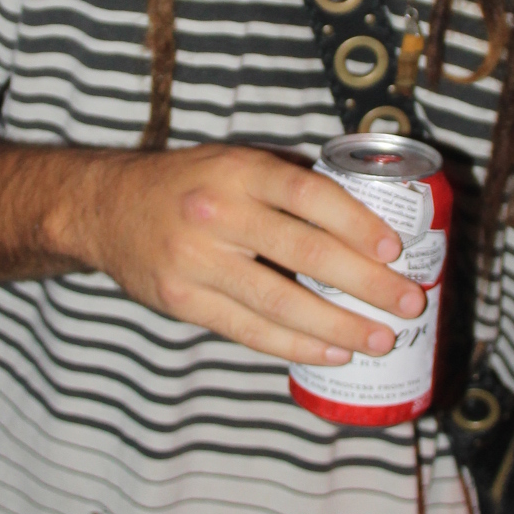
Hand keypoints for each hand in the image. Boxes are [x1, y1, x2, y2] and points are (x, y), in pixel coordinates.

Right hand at [70, 144, 428, 364]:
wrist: (104, 208)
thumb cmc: (186, 185)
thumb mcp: (232, 162)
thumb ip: (287, 185)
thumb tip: (364, 218)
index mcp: (239, 171)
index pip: (310, 196)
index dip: (358, 224)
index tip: (396, 250)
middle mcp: (218, 214)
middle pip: (305, 253)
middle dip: (366, 283)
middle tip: (408, 302)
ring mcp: (197, 262)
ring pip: (281, 302)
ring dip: (339, 325)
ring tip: (381, 338)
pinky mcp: (183, 301)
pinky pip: (250, 330)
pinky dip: (296, 344)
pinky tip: (333, 351)